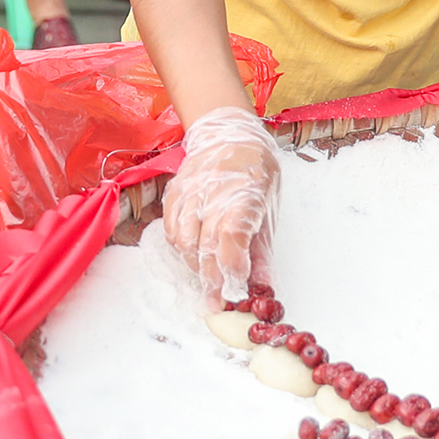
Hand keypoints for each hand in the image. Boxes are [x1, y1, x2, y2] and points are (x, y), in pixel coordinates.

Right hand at [161, 105, 281, 304]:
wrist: (229, 135)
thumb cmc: (255, 175)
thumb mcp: (268, 211)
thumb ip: (262, 252)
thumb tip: (263, 289)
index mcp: (245, 193)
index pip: (233, 235)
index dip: (232, 266)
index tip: (236, 289)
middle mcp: (214, 191)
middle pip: (206, 244)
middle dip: (211, 280)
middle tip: (215, 303)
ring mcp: (190, 190)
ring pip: (183, 241)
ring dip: (194, 266)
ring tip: (206, 278)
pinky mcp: (174, 192)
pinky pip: (170, 229)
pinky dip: (180, 248)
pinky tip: (193, 255)